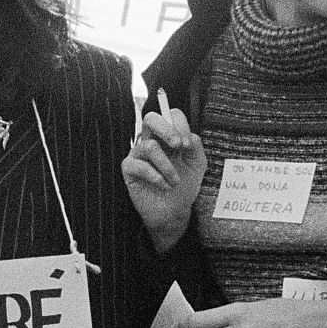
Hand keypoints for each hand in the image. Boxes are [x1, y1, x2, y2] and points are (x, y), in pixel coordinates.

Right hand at [121, 108, 205, 251]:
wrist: (175, 211)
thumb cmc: (184, 185)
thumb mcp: (197, 163)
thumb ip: (195, 144)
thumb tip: (185, 136)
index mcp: (168, 137)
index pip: (170, 115)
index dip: (179, 125)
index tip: (187, 145)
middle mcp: (151, 141)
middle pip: (150, 118)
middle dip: (166, 129)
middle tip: (179, 146)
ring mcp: (138, 154)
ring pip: (149, 146)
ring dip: (167, 166)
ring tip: (175, 181)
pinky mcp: (129, 169)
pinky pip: (140, 166)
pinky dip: (156, 177)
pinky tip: (164, 186)